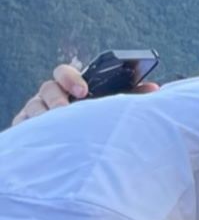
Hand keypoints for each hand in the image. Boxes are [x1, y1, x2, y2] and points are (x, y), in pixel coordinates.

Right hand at [10, 64, 159, 125]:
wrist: (78, 147)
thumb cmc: (96, 118)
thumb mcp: (110, 105)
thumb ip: (130, 95)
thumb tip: (155, 88)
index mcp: (72, 86)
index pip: (64, 72)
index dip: (71, 78)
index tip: (83, 91)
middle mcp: (52, 95)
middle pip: (47, 88)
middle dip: (57, 98)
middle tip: (66, 109)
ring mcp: (37, 110)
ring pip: (34, 108)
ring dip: (45, 116)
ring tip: (56, 127)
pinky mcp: (27, 127)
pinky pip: (23, 125)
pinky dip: (31, 129)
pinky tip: (42, 136)